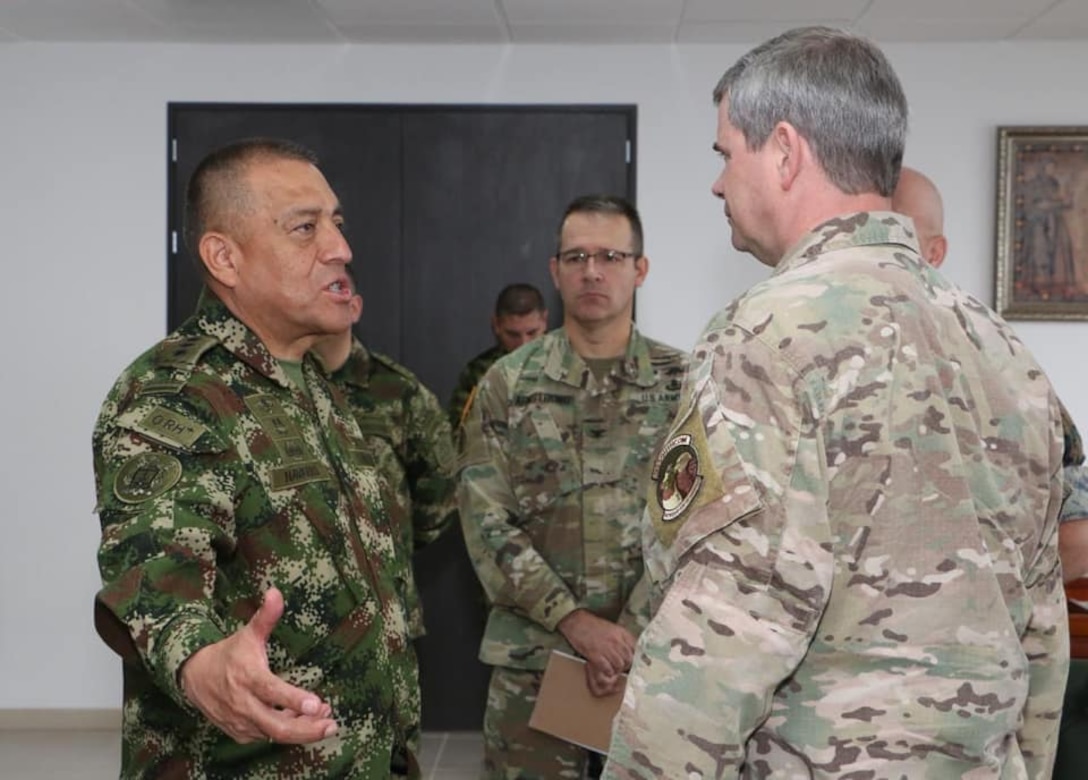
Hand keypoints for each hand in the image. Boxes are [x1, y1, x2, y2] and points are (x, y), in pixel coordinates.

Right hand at [179, 587, 336, 743]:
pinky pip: (268, 737)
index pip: (272, 691)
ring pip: (276, 734)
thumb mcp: (248, 634)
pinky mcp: (241, 733)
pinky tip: (306, 720)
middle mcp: (244, 704)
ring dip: (303, 729)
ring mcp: (242, 722)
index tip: (317, 703)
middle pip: (277, 726)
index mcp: (248, 677)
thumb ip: (266, 616)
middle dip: (307, 729)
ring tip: (325, 719)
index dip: (294, 700)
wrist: (195, 677)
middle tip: (331, 724)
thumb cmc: (229, 654)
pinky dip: (288, 731)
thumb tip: (275, 591)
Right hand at [557, 609, 635, 694]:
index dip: (635, 657)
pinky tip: (603, 668)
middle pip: (629, 659)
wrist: (576, 622)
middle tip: (619, 666)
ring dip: (615, 669)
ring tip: (610, 668)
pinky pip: (608, 669)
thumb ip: (622, 638)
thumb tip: (630, 651)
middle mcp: (616, 640)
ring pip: (619, 666)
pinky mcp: (596, 655)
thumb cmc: (592, 625)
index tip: (633, 662)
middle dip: (625, 665)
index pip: (636, 648)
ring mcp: (607, 648)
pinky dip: (607, 671)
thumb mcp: (612, 628)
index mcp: (621, 632)